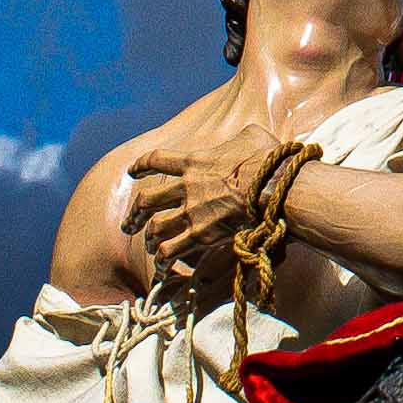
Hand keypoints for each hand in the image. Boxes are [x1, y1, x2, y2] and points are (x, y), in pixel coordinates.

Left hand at [121, 134, 282, 281]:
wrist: (273, 188)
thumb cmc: (266, 160)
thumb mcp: (253, 135)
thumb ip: (240, 136)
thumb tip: (244, 137)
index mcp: (194, 161)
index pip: (157, 159)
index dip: (141, 165)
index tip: (132, 172)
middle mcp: (186, 187)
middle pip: (146, 200)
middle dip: (135, 214)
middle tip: (129, 224)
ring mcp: (191, 212)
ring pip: (155, 227)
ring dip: (149, 238)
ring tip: (148, 245)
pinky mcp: (200, 235)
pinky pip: (171, 250)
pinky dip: (163, 260)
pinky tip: (161, 267)